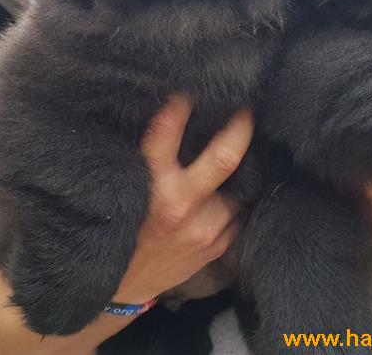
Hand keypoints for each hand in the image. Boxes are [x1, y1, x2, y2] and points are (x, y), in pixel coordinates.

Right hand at [112, 95, 252, 302]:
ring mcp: (205, 228)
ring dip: (246, 162)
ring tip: (249, 141)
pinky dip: (242, 192)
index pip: (166, 130)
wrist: (124, 285)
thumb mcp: (125, 187)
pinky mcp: (218, 244)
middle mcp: (180, 205)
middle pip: (226, 156)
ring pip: (241, 183)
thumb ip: (147, 157)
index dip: (181, 102)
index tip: (191, 85)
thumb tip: (170, 113)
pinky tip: (242, 178)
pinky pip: (241, 210)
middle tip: (248, 106)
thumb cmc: (122, 226)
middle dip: (241, 125)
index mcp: (150, 185)